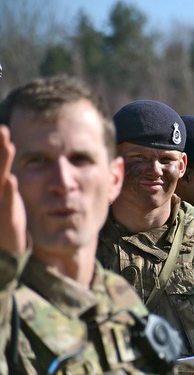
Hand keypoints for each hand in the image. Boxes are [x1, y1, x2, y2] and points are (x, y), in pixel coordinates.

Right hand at [0, 125, 25, 253]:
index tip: (2, 127)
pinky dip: (8, 191)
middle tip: (2, 128)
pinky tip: (11, 180)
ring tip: (9, 145)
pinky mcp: (7, 216)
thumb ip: (6, 174)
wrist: (7, 247)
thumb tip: (8, 156)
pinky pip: (7, 202)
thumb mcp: (6, 192)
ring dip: (2, 162)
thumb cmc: (5, 215)